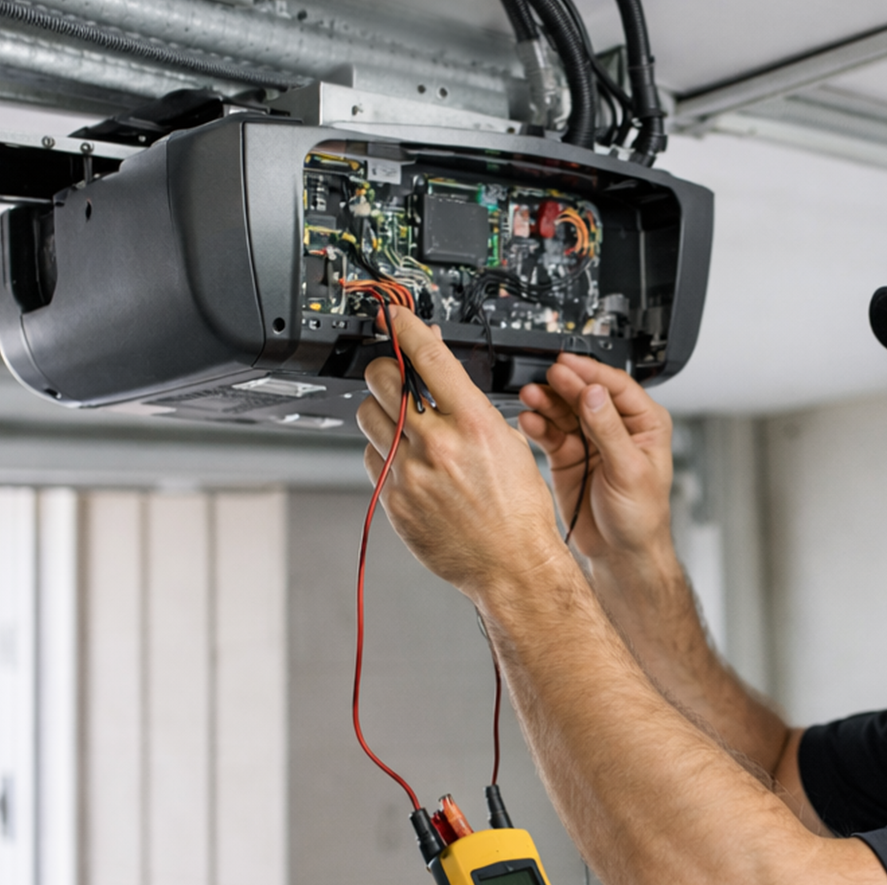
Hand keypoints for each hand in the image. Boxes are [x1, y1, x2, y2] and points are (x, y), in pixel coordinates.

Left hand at [354, 307, 569, 599]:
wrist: (512, 565)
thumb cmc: (518, 511)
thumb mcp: (508, 442)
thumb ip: (471, 406)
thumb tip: (443, 373)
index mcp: (474, 424)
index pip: (430, 359)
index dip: (407, 329)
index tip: (395, 316)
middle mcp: (438, 445)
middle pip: (384, 380)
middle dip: (387, 369)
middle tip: (396, 375)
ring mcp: (410, 473)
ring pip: (367, 416)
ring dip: (381, 410)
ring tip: (404, 423)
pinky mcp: (393, 499)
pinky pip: (371, 457)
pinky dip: (383, 452)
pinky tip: (407, 462)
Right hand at [517, 353, 674, 565]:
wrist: (620, 554)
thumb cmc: (642, 517)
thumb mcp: (629, 471)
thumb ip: (610, 431)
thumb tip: (594, 395)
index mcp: (644, 423)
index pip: (616, 387)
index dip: (590, 373)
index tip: (568, 364)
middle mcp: (616, 427)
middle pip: (585, 394)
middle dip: (564, 384)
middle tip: (544, 376)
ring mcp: (589, 440)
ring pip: (564, 410)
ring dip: (546, 402)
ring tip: (529, 395)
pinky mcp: (568, 455)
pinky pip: (550, 433)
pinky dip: (538, 425)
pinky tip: (528, 419)